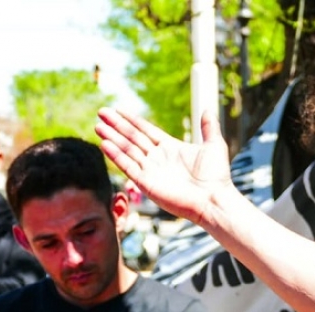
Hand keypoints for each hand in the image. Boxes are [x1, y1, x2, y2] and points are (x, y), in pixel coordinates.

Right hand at [95, 108, 233, 224]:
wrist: (214, 199)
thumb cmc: (216, 177)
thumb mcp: (214, 145)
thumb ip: (208, 128)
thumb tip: (209, 109)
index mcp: (170, 148)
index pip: (146, 130)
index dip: (132, 120)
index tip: (117, 110)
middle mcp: (158, 158)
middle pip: (133, 138)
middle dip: (117, 125)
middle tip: (101, 112)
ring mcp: (151, 171)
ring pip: (127, 150)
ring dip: (113, 138)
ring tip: (98, 125)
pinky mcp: (147, 184)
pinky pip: (128, 167)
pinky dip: (116, 156)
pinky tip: (105, 144)